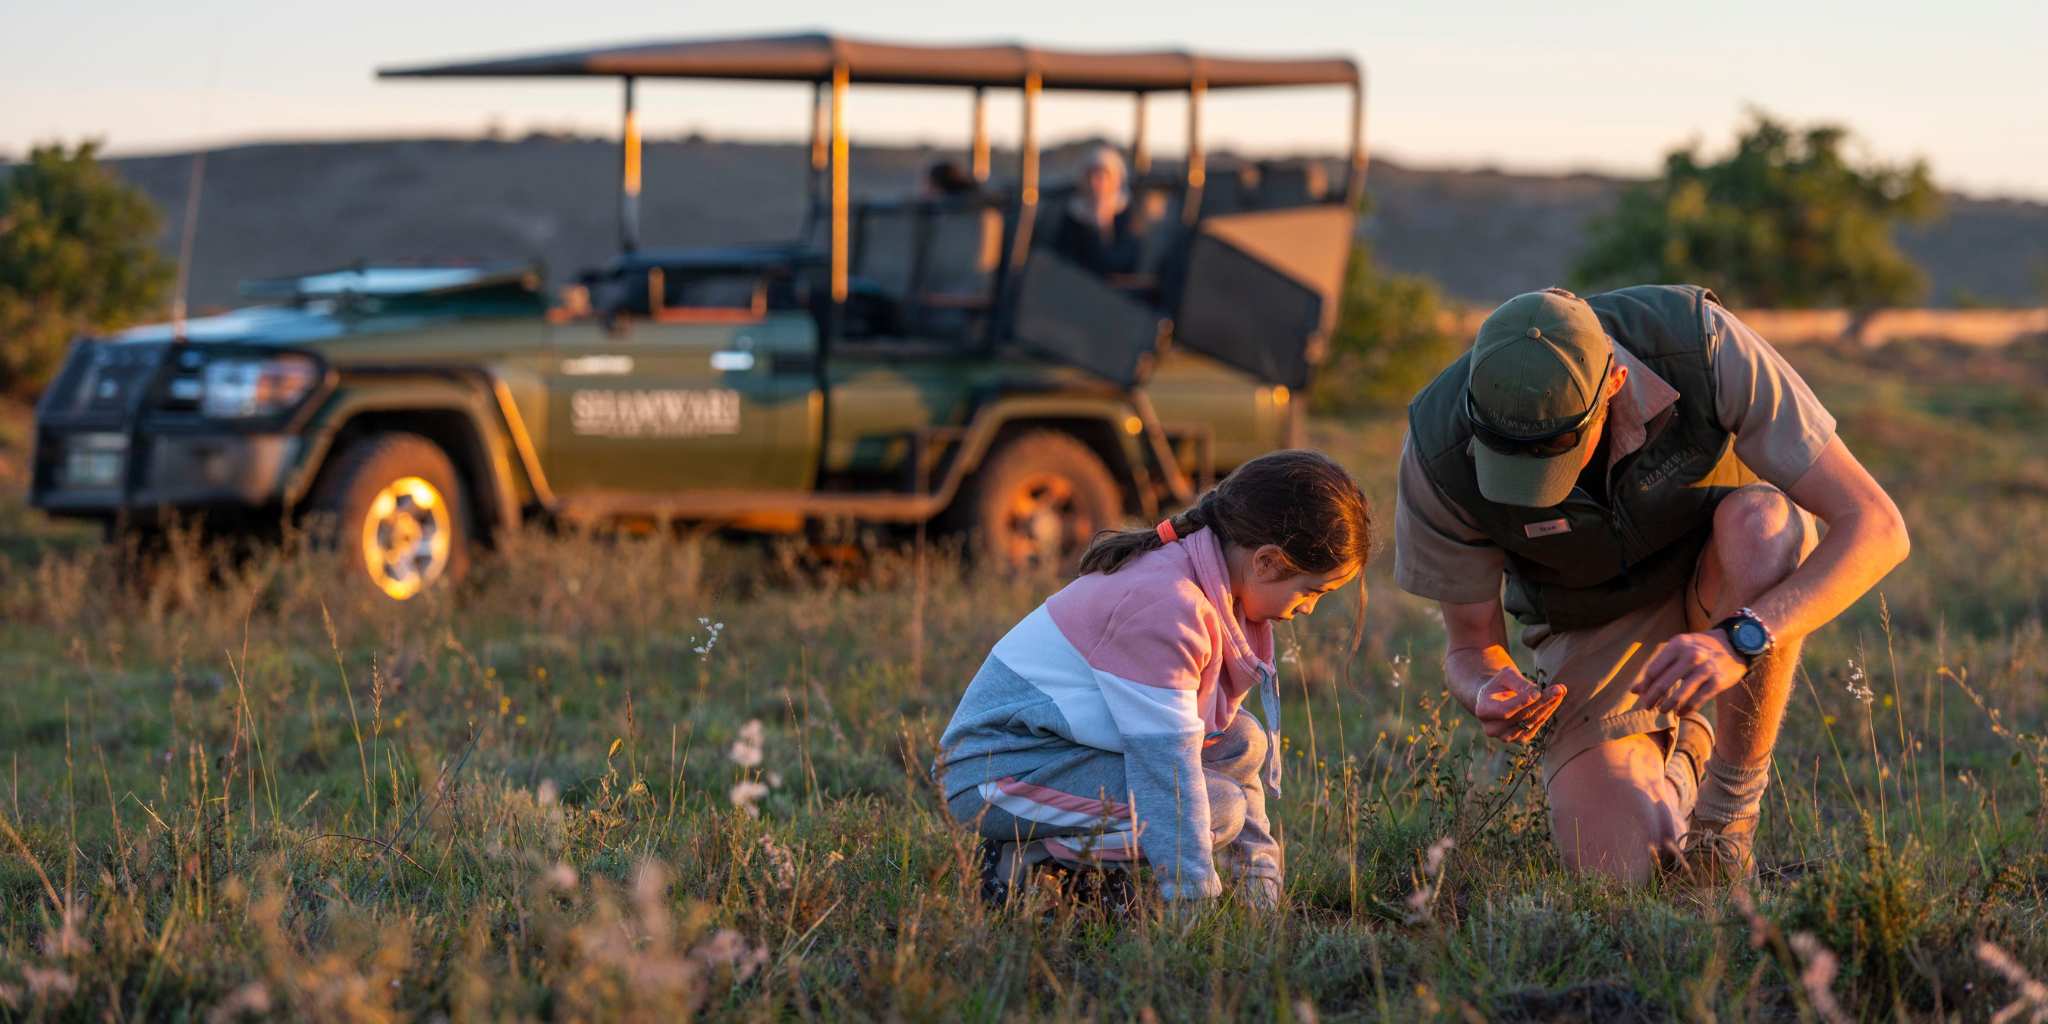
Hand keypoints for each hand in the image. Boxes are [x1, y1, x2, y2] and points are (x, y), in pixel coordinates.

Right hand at [1473, 667, 1566, 743]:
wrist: (1496, 698)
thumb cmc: (1500, 684)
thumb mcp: (1506, 676)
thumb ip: (1519, 683)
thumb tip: (1537, 693)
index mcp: (1483, 711)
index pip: (1504, 710)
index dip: (1521, 702)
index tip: (1538, 691)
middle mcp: (1492, 728)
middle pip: (1521, 716)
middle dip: (1542, 701)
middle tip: (1559, 689)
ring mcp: (1506, 736)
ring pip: (1531, 721)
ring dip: (1548, 706)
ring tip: (1560, 691)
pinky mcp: (1520, 738)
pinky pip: (1537, 725)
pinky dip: (1547, 712)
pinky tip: (1555, 699)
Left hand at [1632, 631, 1747, 714]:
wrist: (1735, 644)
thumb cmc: (1699, 648)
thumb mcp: (1678, 649)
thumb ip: (1658, 667)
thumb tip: (1634, 691)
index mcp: (1677, 645)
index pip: (1653, 670)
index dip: (1645, 686)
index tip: (1641, 696)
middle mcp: (1691, 655)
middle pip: (1663, 683)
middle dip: (1652, 699)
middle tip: (1647, 707)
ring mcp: (1705, 669)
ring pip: (1680, 695)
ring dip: (1668, 706)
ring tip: (1663, 711)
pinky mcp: (1717, 682)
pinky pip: (1697, 701)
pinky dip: (1686, 709)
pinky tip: (1681, 713)